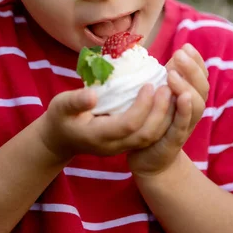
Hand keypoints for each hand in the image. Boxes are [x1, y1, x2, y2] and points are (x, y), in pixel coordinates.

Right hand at [37, 82, 174, 162]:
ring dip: (164, 117)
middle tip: (168, 87)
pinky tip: (166, 102)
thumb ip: (75, 101)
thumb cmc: (60, 118)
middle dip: (160, 112)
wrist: (60, 139)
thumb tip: (93, 94)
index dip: (142, 106)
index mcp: (98, 136)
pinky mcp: (127, 143)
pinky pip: (149, 135)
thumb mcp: (60, 106)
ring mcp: (121, 147)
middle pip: (145, 134)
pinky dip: (161, 120)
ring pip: (150, 138)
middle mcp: (113, 145)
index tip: (149, 85)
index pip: (128, 125)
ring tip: (172, 92)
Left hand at [128, 43, 208, 175]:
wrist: (148, 159)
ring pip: (197, 105)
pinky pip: (183, 124)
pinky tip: (181, 97)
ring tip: (173, 73)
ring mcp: (186, 126)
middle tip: (178, 53)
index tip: (186, 46)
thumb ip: (162, 77)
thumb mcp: (158, 96)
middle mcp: (192, 110)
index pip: (200, 76)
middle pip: (202, 87)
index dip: (196, 61)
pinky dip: (184, 110)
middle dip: (192, 68)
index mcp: (189, 98)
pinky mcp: (175, 140)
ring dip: (187, 86)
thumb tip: (154, 50)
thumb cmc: (152, 121)